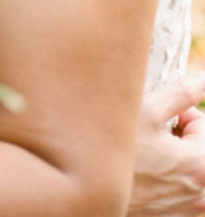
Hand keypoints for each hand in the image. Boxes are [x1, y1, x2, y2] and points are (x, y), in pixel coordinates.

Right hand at [128, 73, 204, 215]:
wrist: (89, 193)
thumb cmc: (117, 151)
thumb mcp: (147, 112)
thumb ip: (180, 94)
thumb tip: (202, 79)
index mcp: (201, 165)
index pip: (201, 123)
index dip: (177, 112)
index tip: (154, 115)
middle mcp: (200, 194)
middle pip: (196, 149)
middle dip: (175, 136)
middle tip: (146, 134)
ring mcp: (186, 210)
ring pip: (186, 170)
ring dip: (169, 158)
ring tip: (143, 154)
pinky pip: (175, 191)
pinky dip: (162, 179)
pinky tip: (140, 174)